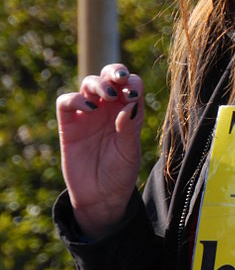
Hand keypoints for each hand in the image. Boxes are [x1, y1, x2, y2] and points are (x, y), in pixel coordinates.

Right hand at [56, 63, 143, 238]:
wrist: (101, 197)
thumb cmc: (120, 174)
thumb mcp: (130, 153)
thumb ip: (129, 129)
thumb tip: (127, 105)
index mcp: (127, 111)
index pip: (130, 85)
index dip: (132, 83)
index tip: (133, 94)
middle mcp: (108, 109)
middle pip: (109, 76)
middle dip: (114, 71)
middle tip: (119, 79)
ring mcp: (87, 115)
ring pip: (88, 84)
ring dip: (98, 84)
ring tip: (107, 96)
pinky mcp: (68, 124)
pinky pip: (66, 103)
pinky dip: (75, 99)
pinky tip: (89, 108)